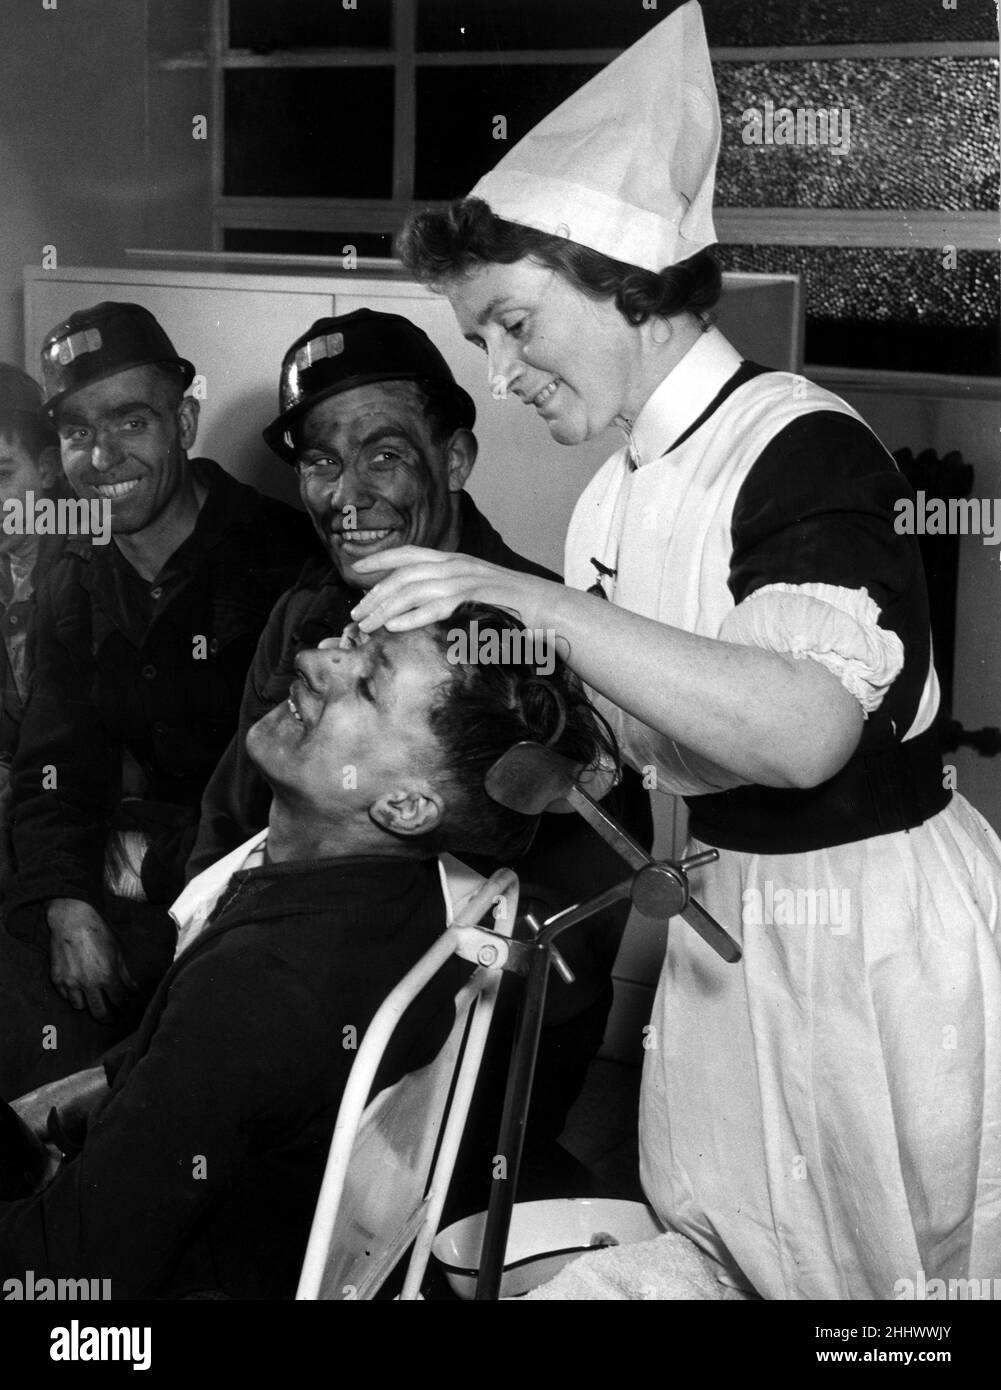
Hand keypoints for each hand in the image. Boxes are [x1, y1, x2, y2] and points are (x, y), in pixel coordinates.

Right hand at [46, 899, 136, 1020]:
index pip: (119, 1002)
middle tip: (111, 1018)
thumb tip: (133, 990)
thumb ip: (125, 974)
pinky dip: (73, 995)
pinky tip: (78, 989)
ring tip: (93, 1000)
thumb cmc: (98, 933)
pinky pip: (66, 996)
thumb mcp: (118, 951)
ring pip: (80, 1007)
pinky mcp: (57, 979)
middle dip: (108, 1018)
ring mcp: (71, 983)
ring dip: (88, 1005)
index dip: (123, 1007)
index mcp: (107, 977)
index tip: (124, 1008)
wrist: (71, 920)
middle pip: (100, 1013)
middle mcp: (89, 984)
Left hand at [349, 547, 556, 634]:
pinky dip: (411, 617)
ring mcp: (464, 581)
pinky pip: (435, 608)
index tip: (356, 569)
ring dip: (384, 608)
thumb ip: (447, 590)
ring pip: (413, 590)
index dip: (380, 559)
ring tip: (366, 625)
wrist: (545, 607)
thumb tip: (417, 605)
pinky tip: (393, 627)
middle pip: (403, 575)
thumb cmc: (508, 604)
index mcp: (454, 560)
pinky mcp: (473, 600)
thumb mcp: (473, 588)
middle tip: (356, 614)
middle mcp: (455, 565)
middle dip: (375, 594)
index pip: (408, 553)